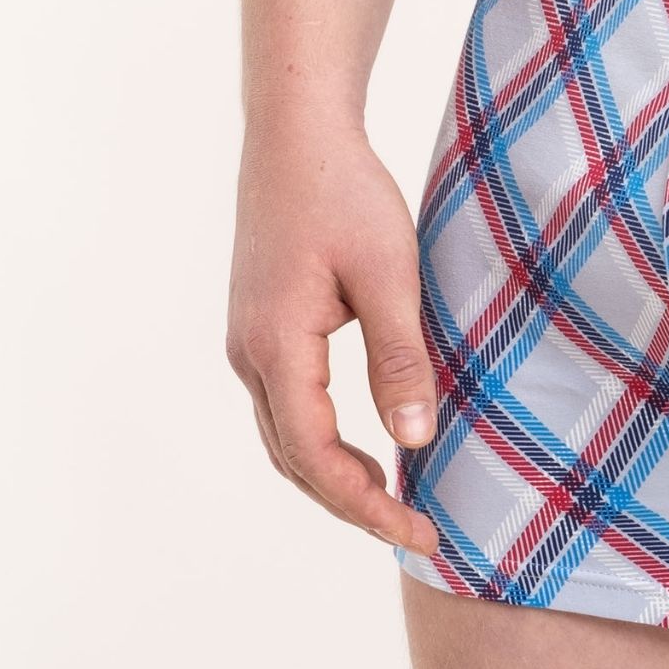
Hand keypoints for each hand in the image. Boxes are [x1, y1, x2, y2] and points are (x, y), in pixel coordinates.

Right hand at [227, 119, 440, 554]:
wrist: (297, 136)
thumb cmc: (346, 195)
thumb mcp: (391, 276)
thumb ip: (401, 359)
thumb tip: (414, 441)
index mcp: (278, 348)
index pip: (318, 458)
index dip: (368, 506)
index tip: (419, 531)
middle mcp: (250, 356)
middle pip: (295, 462)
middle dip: (354, 506)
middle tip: (418, 532)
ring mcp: (249, 344)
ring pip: (286, 440)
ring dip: (336, 480)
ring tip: (397, 504)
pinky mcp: (262, 331)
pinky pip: (288, 410)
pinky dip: (325, 446)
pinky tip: (369, 451)